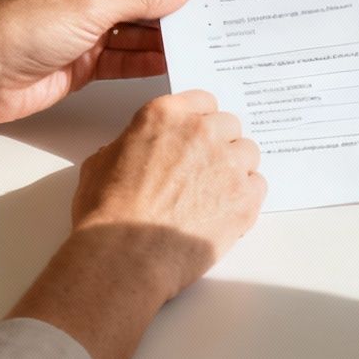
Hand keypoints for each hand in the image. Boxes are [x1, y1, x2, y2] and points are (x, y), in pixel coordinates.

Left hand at [0, 0, 191, 125]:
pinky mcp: (88, 57)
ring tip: (205, 35)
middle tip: (216, 5)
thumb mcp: (91, 7)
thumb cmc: (20, 29)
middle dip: (174, 0)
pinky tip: (176, 60)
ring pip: (138, 25)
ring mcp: (88, 24)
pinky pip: (128, 55)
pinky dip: (149, 59)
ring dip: (165, 33)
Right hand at [73, 90, 265, 298]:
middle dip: (219, 143)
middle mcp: (201, 132)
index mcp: (166, 116)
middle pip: (228, 125)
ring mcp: (227, 164)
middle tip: (203, 169)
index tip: (198, 133)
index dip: (200, 119)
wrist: (124, 257)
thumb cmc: (106, 215)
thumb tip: (136, 151)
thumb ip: (130, 144)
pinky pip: (258, 185)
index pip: (203, 101)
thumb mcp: (100, 162)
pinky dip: (245, 196)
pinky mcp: (244, 198)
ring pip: (247, 153)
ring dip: (235, 168)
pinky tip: (223, 212)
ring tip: (213, 194)